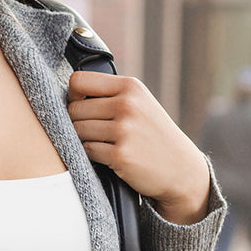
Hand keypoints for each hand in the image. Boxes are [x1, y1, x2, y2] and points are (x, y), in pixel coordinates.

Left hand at [67, 71, 211, 224]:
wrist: (180, 168)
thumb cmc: (152, 135)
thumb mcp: (139, 103)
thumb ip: (110, 94)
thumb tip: (69, 93)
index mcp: (130, 87)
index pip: (79, 81)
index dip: (73, 95)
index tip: (82, 106)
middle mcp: (127, 105)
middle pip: (74, 109)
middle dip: (78, 121)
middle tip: (96, 131)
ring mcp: (124, 130)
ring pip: (77, 130)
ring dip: (84, 139)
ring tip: (104, 142)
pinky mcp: (120, 154)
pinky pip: (87, 150)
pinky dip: (92, 155)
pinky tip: (109, 155)